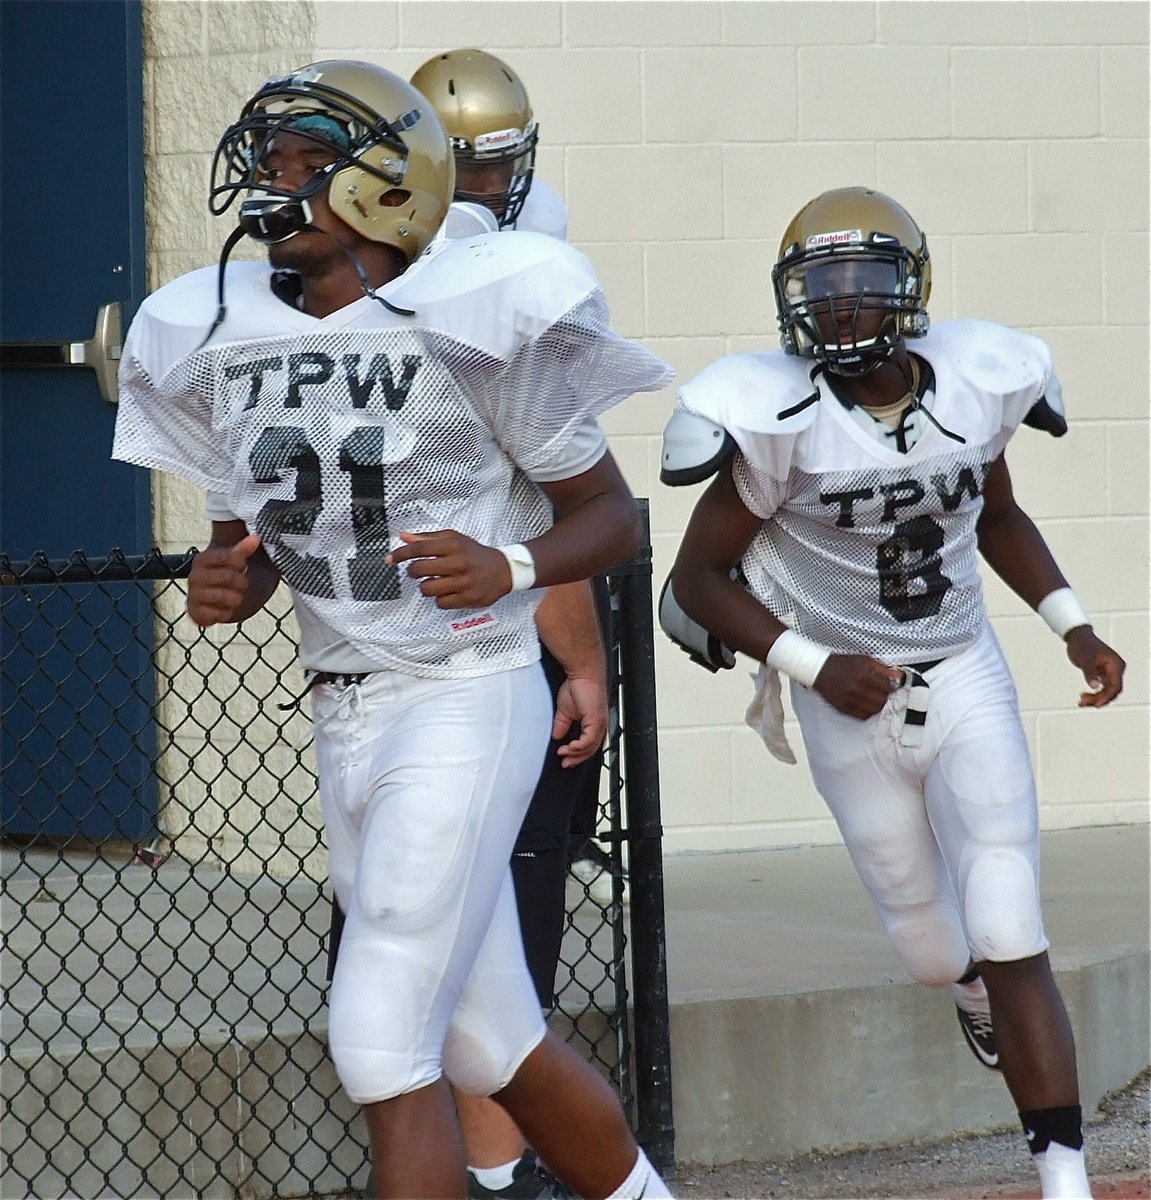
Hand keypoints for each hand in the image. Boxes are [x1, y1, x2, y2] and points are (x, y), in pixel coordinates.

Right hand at [187, 533, 261, 626]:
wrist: (220, 598)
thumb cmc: (229, 574)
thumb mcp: (236, 560)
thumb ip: (245, 549)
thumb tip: (256, 537)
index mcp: (201, 559)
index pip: (228, 557)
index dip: (241, 563)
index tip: (242, 566)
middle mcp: (193, 577)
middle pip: (228, 577)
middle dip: (242, 582)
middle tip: (242, 584)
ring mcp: (193, 595)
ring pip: (223, 597)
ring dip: (236, 598)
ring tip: (236, 596)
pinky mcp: (194, 613)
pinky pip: (216, 614)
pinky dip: (226, 613)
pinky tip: (226, 608)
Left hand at [387, 530, 512, 608]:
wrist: (503, 570)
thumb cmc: (475, 554)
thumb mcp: (454, 539)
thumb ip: (428, 538)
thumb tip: (404, 537)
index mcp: (453, 545)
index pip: (418, 548)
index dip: (400, 554)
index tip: (390, 559)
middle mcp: (458, 562)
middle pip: (418, 570)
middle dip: (413, 571)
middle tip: (418, 571)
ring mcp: (463, 582)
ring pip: (427, 589)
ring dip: (426, 586)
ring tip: (434, 582)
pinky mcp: (467, 598)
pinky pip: (440, 603)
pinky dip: (440, 598)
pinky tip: (448, 591)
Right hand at [552, 674, 608, 767]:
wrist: (583, 673)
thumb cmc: (578, 686)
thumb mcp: (565, 711)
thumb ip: (562, 725)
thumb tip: (556, 736)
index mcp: (593, 725)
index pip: (587, 746)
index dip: (577, 755)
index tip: (565, 759)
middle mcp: (599, 726)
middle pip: (590, 751)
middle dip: (576, 759)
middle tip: (564, 763)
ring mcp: (599, 724)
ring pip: (590, 748)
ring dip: (575, 754)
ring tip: (563, 754)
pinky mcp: (597, 721)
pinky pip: (589, 741)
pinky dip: (578, 747)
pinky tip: (569, 747)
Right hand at [814, 654, 904, 719]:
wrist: (819, 670)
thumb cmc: (841, 664)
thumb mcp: (864, 660)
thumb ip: (883, 668)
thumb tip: (898, 675)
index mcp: (863, 674)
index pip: (887, 687)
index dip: (892, 687)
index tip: (891, 686)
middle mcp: (855, 688)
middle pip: (881, 700)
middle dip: (885, 697)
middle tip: (884, 693)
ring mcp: (848, 699)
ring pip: (873, 710)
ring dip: (877, 705)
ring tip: (875, 699)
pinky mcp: (843, 708)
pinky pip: (861, 716)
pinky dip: (867, 712)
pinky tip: (866, 705)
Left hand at [1065, 627, 1124, 707]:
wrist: (1077, 637)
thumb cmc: (1082, 644)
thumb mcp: (1085, 659)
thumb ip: (1090, 673)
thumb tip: (1095, 686)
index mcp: (1116, 665)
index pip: (1116, 686)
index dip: (1107, 697)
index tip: (1095, 703)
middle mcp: (1115, 670)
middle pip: (1112, 692)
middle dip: (1099, 699)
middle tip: (1083, 701)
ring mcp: (1110, 673)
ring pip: (1107, 692)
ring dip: (1095, 698)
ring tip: (1081, 702)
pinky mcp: (1103, 675)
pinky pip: (1102, 688)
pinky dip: (1094, 694)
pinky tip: (1084, 698)